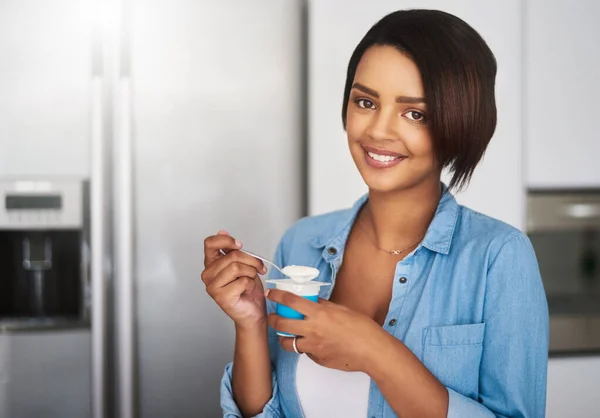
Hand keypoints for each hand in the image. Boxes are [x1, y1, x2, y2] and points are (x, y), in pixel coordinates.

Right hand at [202, 230, 267, 328]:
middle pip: (232, 256)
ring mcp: (212, 286)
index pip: (210, 243)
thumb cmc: (247, 289)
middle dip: (251, 261)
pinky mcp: (221, 297)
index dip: (227, 240)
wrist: (253, 312)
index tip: (240, 245)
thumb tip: (222, 231)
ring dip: (251, 273)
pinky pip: (242, 281)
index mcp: (211, 264)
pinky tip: (247, 291)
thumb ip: (232, 250)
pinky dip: (251, 284)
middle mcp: (208, 274)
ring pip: (237, 267)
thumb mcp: (243, 264)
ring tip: (251, 280)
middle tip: (258, 269)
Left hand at [266, 289, 384, 371]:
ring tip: (288, 334)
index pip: (290, 301)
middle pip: (281, 324)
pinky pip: (306, 353)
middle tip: (273, 317)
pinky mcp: (317, 360)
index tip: (270, 293)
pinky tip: (314, 344)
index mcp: (319, 314)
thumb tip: (313, 302)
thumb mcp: (342, 310)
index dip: (277, 296)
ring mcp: (313, 347)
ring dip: (284, 338)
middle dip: (273, 319)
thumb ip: (324, 306)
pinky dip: (306, 348)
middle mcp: (312, 330)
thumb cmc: (362, 328)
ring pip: (288, 343)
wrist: (372, 351)